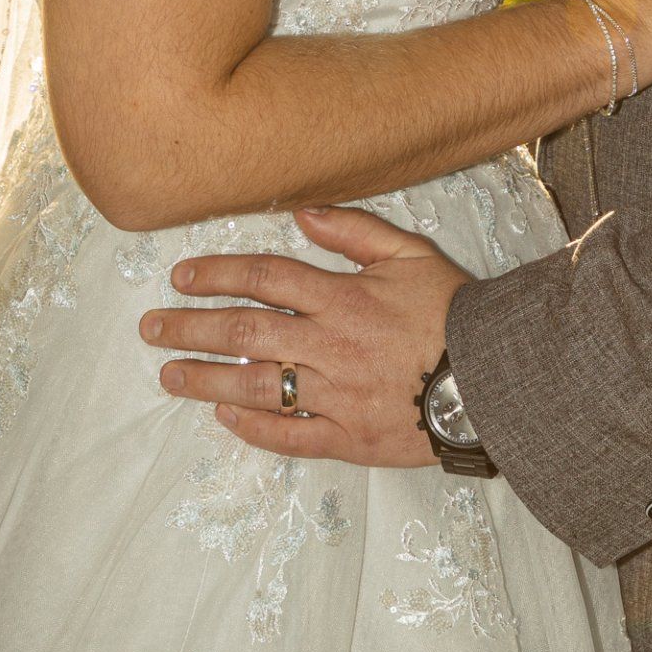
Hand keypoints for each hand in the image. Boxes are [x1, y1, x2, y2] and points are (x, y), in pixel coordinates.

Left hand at [141, 205, 468, 462]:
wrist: (500, 378)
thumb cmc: (457, 312)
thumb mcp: (413, 255)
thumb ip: (355, 232)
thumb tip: (302, 213)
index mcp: (344, 298)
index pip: (265, 279)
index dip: (217, 275)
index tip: (181, 277)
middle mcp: (331, 346)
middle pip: (246, 332)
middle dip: (191, 327)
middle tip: (151, 327)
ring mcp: (337, 395)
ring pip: (256, 386)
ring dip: (205, 379)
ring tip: (168, 375)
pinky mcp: (351, 438)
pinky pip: (292, 436)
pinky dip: (254, 428)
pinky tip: (223, 416)